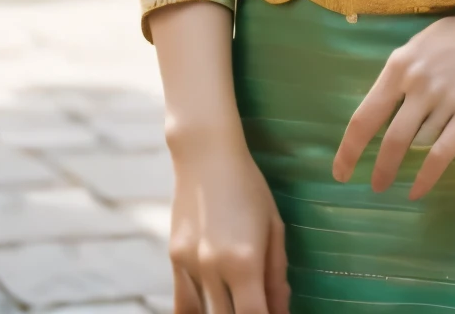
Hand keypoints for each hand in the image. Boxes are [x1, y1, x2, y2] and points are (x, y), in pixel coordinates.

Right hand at [168, 128, 289, 313]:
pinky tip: (210, 309)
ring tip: (235, 303)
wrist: (206, 155)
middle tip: (257, 306)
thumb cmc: (249, 186)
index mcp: (245, 260)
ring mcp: (190, 266)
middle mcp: (214, 268)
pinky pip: (182, 303)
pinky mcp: (174, 260)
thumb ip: (277, 274)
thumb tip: (281, 312)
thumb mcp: (273, 226)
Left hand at [330, 0, 454, 201]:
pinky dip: (427, 177)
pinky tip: (416, 191)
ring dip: (405, 164)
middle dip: (377, 168)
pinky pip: (442, 153)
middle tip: (372, 186)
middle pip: (388, 139)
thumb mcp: (421, 45)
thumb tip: (382, 106)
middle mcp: (417, 83)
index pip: (365, 116)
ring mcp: (444, 100)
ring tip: (396, 180)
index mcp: (399, 65)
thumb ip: (401, 74)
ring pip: (417, 144)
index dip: (349, 149)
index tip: (340, 170)